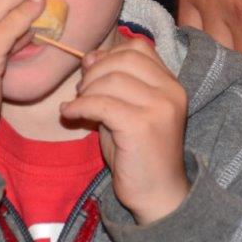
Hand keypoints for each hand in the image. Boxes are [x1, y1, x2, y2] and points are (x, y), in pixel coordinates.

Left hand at [60, 37, 189, 223]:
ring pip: (110, 80)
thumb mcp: (126, 109)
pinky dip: (79, 106)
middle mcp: (171, 91)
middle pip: (123, 59)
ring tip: (78, 105)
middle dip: (94, 71)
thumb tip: (89, 57)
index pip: (138, 47)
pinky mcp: (142, 125)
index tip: (91, 71)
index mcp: (171, 84)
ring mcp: (159, 108)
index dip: (109, 54)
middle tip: (81, 91)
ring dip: (86, 90)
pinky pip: (101, 104)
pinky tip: (69, 114)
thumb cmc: (138, 153)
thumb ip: (112, 83)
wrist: (156, 195)